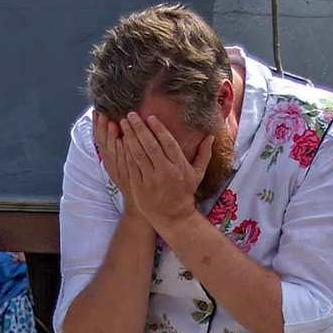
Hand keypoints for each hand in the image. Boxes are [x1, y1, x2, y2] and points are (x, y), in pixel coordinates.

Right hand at [94, 116, 141, 221]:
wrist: (141, 208)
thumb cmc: (137, 185)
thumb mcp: (126, 166)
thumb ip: (123, 149)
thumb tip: (122, 131)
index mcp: (111, 161)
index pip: (101, 140)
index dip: (98, 126)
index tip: (97, 111)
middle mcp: (113, 166)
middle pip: (104, 144)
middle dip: (102, 128)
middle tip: (101, 113)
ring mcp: (121, 173)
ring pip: (113, 153)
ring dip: (112, 137)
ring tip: (111, 122)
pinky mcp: (130, 178)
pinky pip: (124, 163)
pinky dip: (122, 152)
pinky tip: (121, 141)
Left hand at [117, 112, 213, 231]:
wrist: (174, 217)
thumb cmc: (185, 192)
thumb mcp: (197, 174)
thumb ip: (204, 154)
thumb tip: (211, 136)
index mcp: (179, 166)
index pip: (168, 143)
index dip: (158, 129)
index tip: (150, 117)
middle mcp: (165, 171)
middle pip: (150, 145)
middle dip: (140, 128)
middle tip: (131, 115)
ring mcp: (151, 179)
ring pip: (138, 154)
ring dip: (130, 137)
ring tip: (123, 124)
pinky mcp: (139, 186)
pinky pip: (131, 166)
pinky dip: (125, 152)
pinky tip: (120, 141)